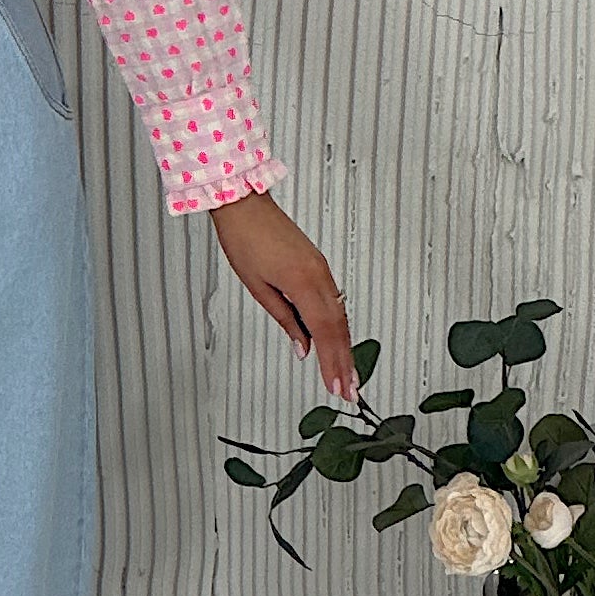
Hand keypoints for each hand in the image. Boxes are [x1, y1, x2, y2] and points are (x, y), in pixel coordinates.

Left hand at [209, 189, 357, 402]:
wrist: (245, 206)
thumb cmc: (245, 240)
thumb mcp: (258, 287)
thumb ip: (285, 319)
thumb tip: (302, 348)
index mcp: (302, 283)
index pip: (323, 333)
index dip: (332, 363)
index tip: (338, 387)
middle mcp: (319, 276)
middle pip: (338, 327)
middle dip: (345, 361)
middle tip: (350, 390)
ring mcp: (321, 269)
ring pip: (339, 315)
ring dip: (343, 346)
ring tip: (347, 373)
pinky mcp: (318, 265)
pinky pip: (334, 301)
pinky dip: (336, 325)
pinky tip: (335, 341)